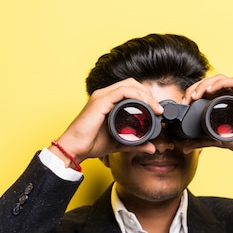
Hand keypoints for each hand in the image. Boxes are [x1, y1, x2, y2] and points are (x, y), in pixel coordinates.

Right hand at [49, 79, 163, 165]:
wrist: (74, 149)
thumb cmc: (90, 144)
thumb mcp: (119, 143)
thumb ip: (135, 144)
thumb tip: (151, 147)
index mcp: (107, 101)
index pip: (130, 90)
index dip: (146, 96)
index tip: (157, 111)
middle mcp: (104, 95)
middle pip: (132, 84)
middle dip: (148, 94)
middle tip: (158, 109)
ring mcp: (102, 96)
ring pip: (130, 85)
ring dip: (146, 95)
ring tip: (156, 108)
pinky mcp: (101, 101)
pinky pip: (123, 92)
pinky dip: (138, 96)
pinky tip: (147, 107)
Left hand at [180, 75, 232, 158]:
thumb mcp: (218, 140)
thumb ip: (202, 141)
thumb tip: (184, 147)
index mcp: (224, 103)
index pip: (205, 90)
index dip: (192, 93)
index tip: (183, 104)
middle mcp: (231, 96)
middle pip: (210, 83)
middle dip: (195, 88)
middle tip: (187, 100)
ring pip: (220, 79)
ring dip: (205, 84)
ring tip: (195, 95)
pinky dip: (219, 83)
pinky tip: (209, 90)